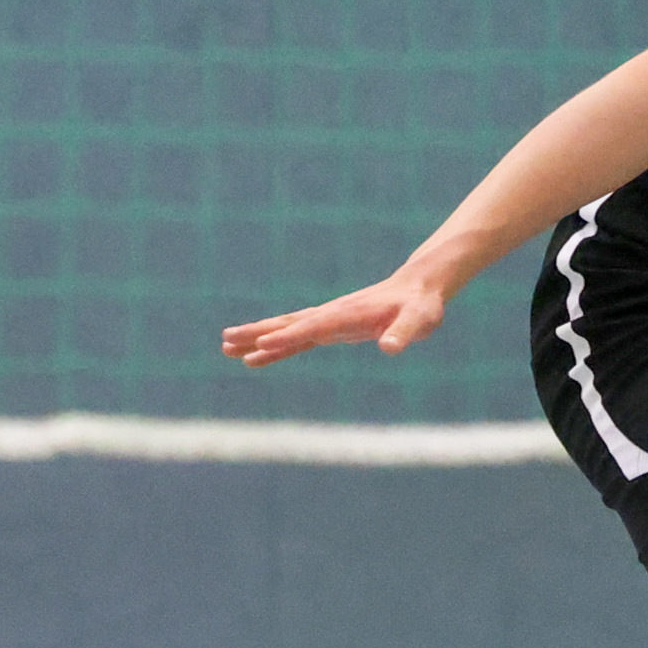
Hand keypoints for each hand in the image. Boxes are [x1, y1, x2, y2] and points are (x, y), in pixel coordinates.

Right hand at [220, 271, 450, 366]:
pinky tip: (256, 357)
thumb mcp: (420, 320)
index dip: (289, 335)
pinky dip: (276, 348)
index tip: (262, 343)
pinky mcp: (330, 329)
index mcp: (347, 314)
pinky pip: (296, 340)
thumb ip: (404, 333)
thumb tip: (390, 348)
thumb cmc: (421, 306)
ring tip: (226, 348)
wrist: (418, 290)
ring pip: (286, 330)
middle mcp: (331, 315)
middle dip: (257, 333)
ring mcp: (327, 321)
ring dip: (257, 339)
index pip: (313, 327)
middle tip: (226, 340)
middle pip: (287, 324)